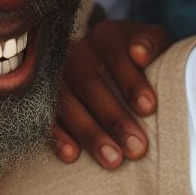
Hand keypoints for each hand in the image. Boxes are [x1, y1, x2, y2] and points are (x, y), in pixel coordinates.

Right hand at [52, 18, 170, 168]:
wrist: (115, 59)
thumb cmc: (140, 54)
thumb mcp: (153, 42)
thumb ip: (152, 43)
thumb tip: (139, 53)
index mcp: (105, 34)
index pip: (115, 54)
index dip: (131, 81)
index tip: (150, 108)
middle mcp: (75, 50)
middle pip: (89, 83)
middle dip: (114, 118)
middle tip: (137, 148)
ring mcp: (55, 73)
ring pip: (66, 102)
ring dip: (89, 133)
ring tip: (113, 160)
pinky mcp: (42, 97)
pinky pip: (45, 116)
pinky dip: (57, 137)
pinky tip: (72, 156)